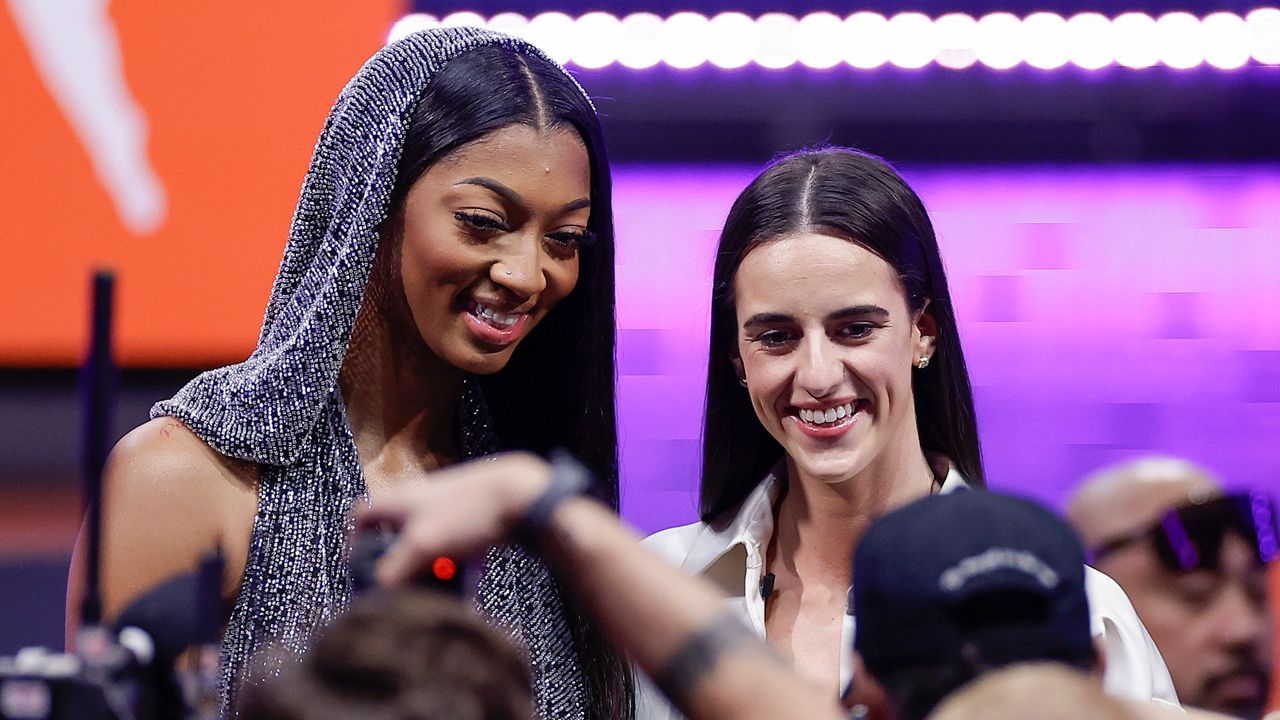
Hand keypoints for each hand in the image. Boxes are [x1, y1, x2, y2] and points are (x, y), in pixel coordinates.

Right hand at [354, 452, 551, 586]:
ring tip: (439, 588)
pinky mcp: (471, 517)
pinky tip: (469, 584)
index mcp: (399, 500)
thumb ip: (394, 571)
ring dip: (431, 567)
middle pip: (396, 534)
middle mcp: (419, 500)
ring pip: (429, 544)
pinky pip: (456, 547)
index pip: (361, 515)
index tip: (359, 565)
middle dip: (400, 563)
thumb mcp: (423, 545)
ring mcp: (447, 507)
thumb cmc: (468, 513)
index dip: (355, 540)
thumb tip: (377, 594)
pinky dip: (457, 565)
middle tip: (404, 584)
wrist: (522, 495)